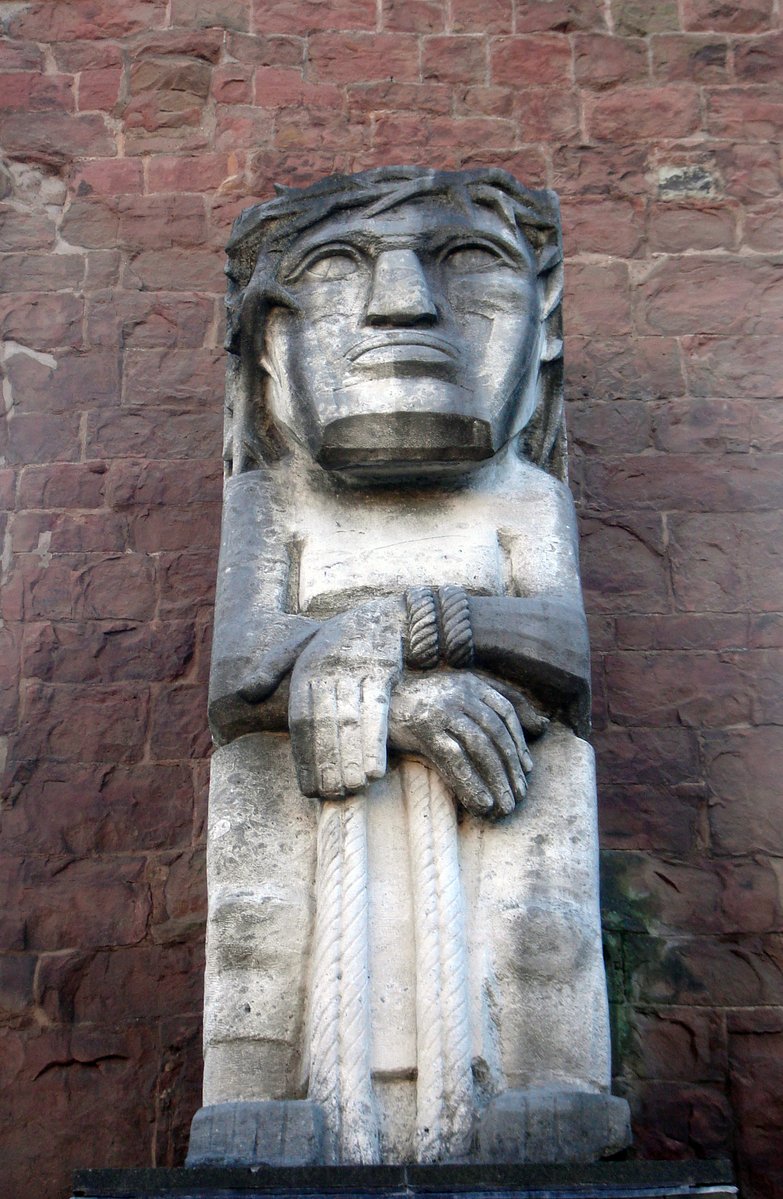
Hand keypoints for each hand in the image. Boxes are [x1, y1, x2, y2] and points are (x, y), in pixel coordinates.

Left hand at [288, 597, 404, 798]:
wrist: (385, 614)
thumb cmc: (338, 636)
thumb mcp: (300, 642)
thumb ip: (272, 668)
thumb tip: (245, 694)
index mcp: (305, 668)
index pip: (300, 720)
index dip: (303, 756)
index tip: (307, 787)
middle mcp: (327, 670)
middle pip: (324, 725)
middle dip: (325, 763)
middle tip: (328, 795)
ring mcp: (354, 670)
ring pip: (349, 722)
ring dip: (349, 759)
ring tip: (350, 789)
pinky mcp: (381, 671)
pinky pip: (376, 713)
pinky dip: (374, 743)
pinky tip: (373, 769)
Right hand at [388, 669, 545, 818]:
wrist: (377, 705)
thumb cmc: (423, 704)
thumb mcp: (461, 697)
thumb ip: (499, 705)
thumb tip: (542, 725)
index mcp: (470, 682)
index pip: (506, 710)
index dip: (520, 741)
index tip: (527, 769)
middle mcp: (458, 692)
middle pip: (496, 731)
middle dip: (511, 766)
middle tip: (520, 794)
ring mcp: (441, 709)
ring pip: (479, 747)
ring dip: (496, 779)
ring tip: (506, 804)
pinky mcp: (423, 728)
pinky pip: (454, 759)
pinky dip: (471, 783)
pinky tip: (482, 802)